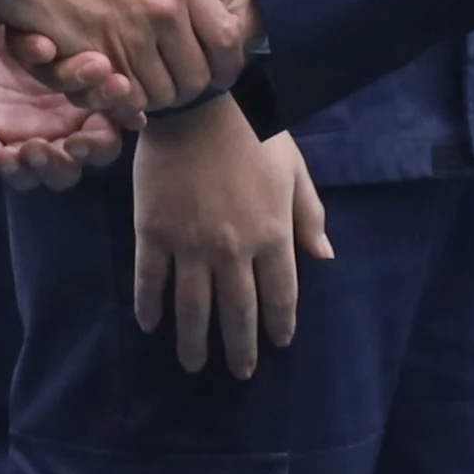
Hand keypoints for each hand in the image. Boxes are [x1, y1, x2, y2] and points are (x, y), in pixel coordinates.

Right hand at [0, 0, 246, 118]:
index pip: (225, 37)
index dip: (216, 57)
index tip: (201, 60)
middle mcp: (164, 4)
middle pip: (197, 74)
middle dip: (184, 84)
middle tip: (167, 80)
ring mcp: (131, 33)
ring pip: (162, 92)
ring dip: (151, 95)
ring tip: (136, 83)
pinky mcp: (97, 57)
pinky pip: (124, 97)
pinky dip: (120, 99)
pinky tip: (109, 83)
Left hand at [0, 21, 130, 180]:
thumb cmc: (31, 29)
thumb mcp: (54, 31)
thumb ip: (77, 48)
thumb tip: (101, 65)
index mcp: (86, 112)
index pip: (106, 138)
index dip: (107, 134)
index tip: (100, 126)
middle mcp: (61, 134)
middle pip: (80, 163)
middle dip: (81, 154)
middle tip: (74, 143)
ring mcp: (27, 143)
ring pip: (41, 175)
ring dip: (41, 166)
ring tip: (32, 149)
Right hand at [130, 108, 327, 375]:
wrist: (200, 102)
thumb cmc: (255, 131)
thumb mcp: (295, 170)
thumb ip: (309, 216)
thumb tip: (324, 257)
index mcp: (273, 234)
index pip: (279, 296)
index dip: (279, 325)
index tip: (277, 345)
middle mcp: (234, 248)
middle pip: (237, 312)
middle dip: (239, 348)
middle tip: (239, 372)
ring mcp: (190, 243)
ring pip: (192, 307)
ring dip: (193, 341)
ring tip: (193, 364)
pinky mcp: (154, 231)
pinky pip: (151, 279)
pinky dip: (150, 305)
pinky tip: (150, 324)